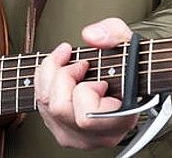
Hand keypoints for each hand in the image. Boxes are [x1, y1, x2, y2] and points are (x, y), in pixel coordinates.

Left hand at [35, 17, 138, 149]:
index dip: (86, 91)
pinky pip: (40, 105)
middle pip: (60, 108)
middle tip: (81, 63)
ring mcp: (77, 137)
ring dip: (52, 75)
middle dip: (64, 76)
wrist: (130, 82)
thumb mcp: (129, 42)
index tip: (99, 79)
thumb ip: (114, 33)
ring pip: (46, 106)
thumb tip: (90, 36)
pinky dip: (45, 81)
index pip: (87, 117)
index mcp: (119, 122)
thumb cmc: (131, 66)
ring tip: (69, 62)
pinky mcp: (62, 131)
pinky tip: (60, 70)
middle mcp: (97, 136)